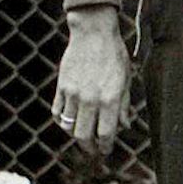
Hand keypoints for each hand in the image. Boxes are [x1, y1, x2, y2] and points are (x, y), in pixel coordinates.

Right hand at [57, 8, 131, 147]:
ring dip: (76, 135)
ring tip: (83, 136)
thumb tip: (124, 126)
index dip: (106, 145)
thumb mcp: (125, 79)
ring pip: (69, 126)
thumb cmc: (114, 55)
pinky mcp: (61, 88)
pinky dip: (62, 121)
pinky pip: (57, 113)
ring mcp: (73, 94)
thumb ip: (123, 104)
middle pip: (84, 135)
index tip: (106, 150)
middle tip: (93, 149)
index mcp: (109, 98)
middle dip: (89, 147)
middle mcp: (90, 99)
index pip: (106, 133)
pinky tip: (70, 122)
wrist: (93, 34)